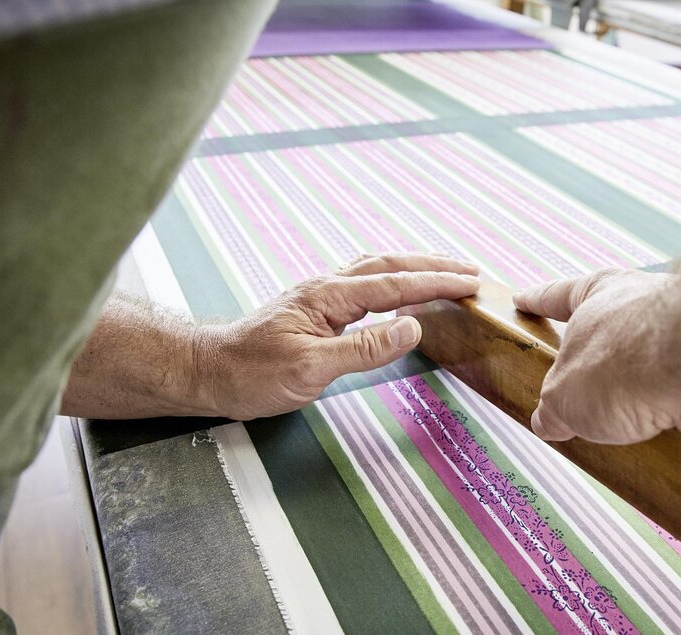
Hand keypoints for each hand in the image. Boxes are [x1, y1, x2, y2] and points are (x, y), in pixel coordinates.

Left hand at [199, 253, 478, 419]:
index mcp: (329, 297)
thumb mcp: (311, 370)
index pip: (395, 284)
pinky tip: (398, 288)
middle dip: (434, 265)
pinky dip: (393, 279)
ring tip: (445, 271)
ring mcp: (320, 295)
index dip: (436, 282)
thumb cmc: (252, 374)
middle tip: (471, 271)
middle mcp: (327, 287)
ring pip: (377, 269)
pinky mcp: (315, 307)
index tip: (471, 283)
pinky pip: (365, 283)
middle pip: (390, 265)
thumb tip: (412, 326)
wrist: (209, 371)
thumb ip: (364, 348)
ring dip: (414, 266)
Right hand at [514, 269, 680, 450]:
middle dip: (599, 361)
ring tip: (626, 430)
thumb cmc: (626, 364)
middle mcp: (647, 307)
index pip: (561, 295)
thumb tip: (548, 421)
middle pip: (613, 331)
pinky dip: (677, 417)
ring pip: (656, 366)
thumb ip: (554, 408)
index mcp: (602, 296)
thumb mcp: (564, 395)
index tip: (523, 299)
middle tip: (583, 391)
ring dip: (643, 396)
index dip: (539, 300)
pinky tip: (668, 441)